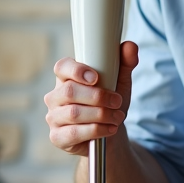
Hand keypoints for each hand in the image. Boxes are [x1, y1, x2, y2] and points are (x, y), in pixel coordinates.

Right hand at [44, 42, 138, 156]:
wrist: (108, 132)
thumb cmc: (109, 103)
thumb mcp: (120, 82)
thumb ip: (125, 63)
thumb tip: (130, 46)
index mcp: (66, 77)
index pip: (62, 67)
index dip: (76, 70)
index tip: (96, 77)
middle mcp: (55, 96)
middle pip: (70, 91)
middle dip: (98, 97)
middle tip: (117, 101)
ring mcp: (53, 117)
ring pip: (73, 113)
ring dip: (101, 115)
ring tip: (118, 117)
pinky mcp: (57, 137)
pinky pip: (74, 133)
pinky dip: (97, 130)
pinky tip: (110, 129)